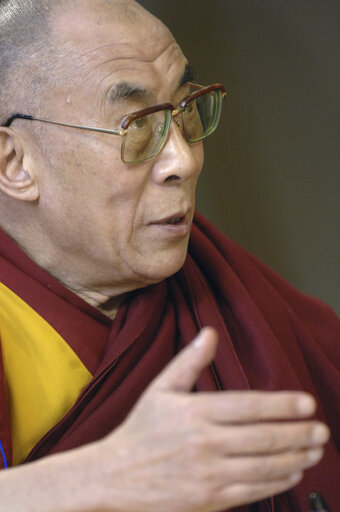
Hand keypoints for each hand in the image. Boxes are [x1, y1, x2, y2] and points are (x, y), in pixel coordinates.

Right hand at [94, 327, 329, 511]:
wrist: (117, 475)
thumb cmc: (141, 429)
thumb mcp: (161, 388)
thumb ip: (189, 361)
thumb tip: (210, 333)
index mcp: (195, 412)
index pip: (249, 406)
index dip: (282, 405)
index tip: (307, 404)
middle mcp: (205, 443)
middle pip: (263, 438)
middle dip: (298, 434)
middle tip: (321, 430)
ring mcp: (208, 474)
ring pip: (263, 466)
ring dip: (295, 458)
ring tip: (314, 451)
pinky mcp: (209, 498)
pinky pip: (252, 490)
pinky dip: (277, 482)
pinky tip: (292, 473)